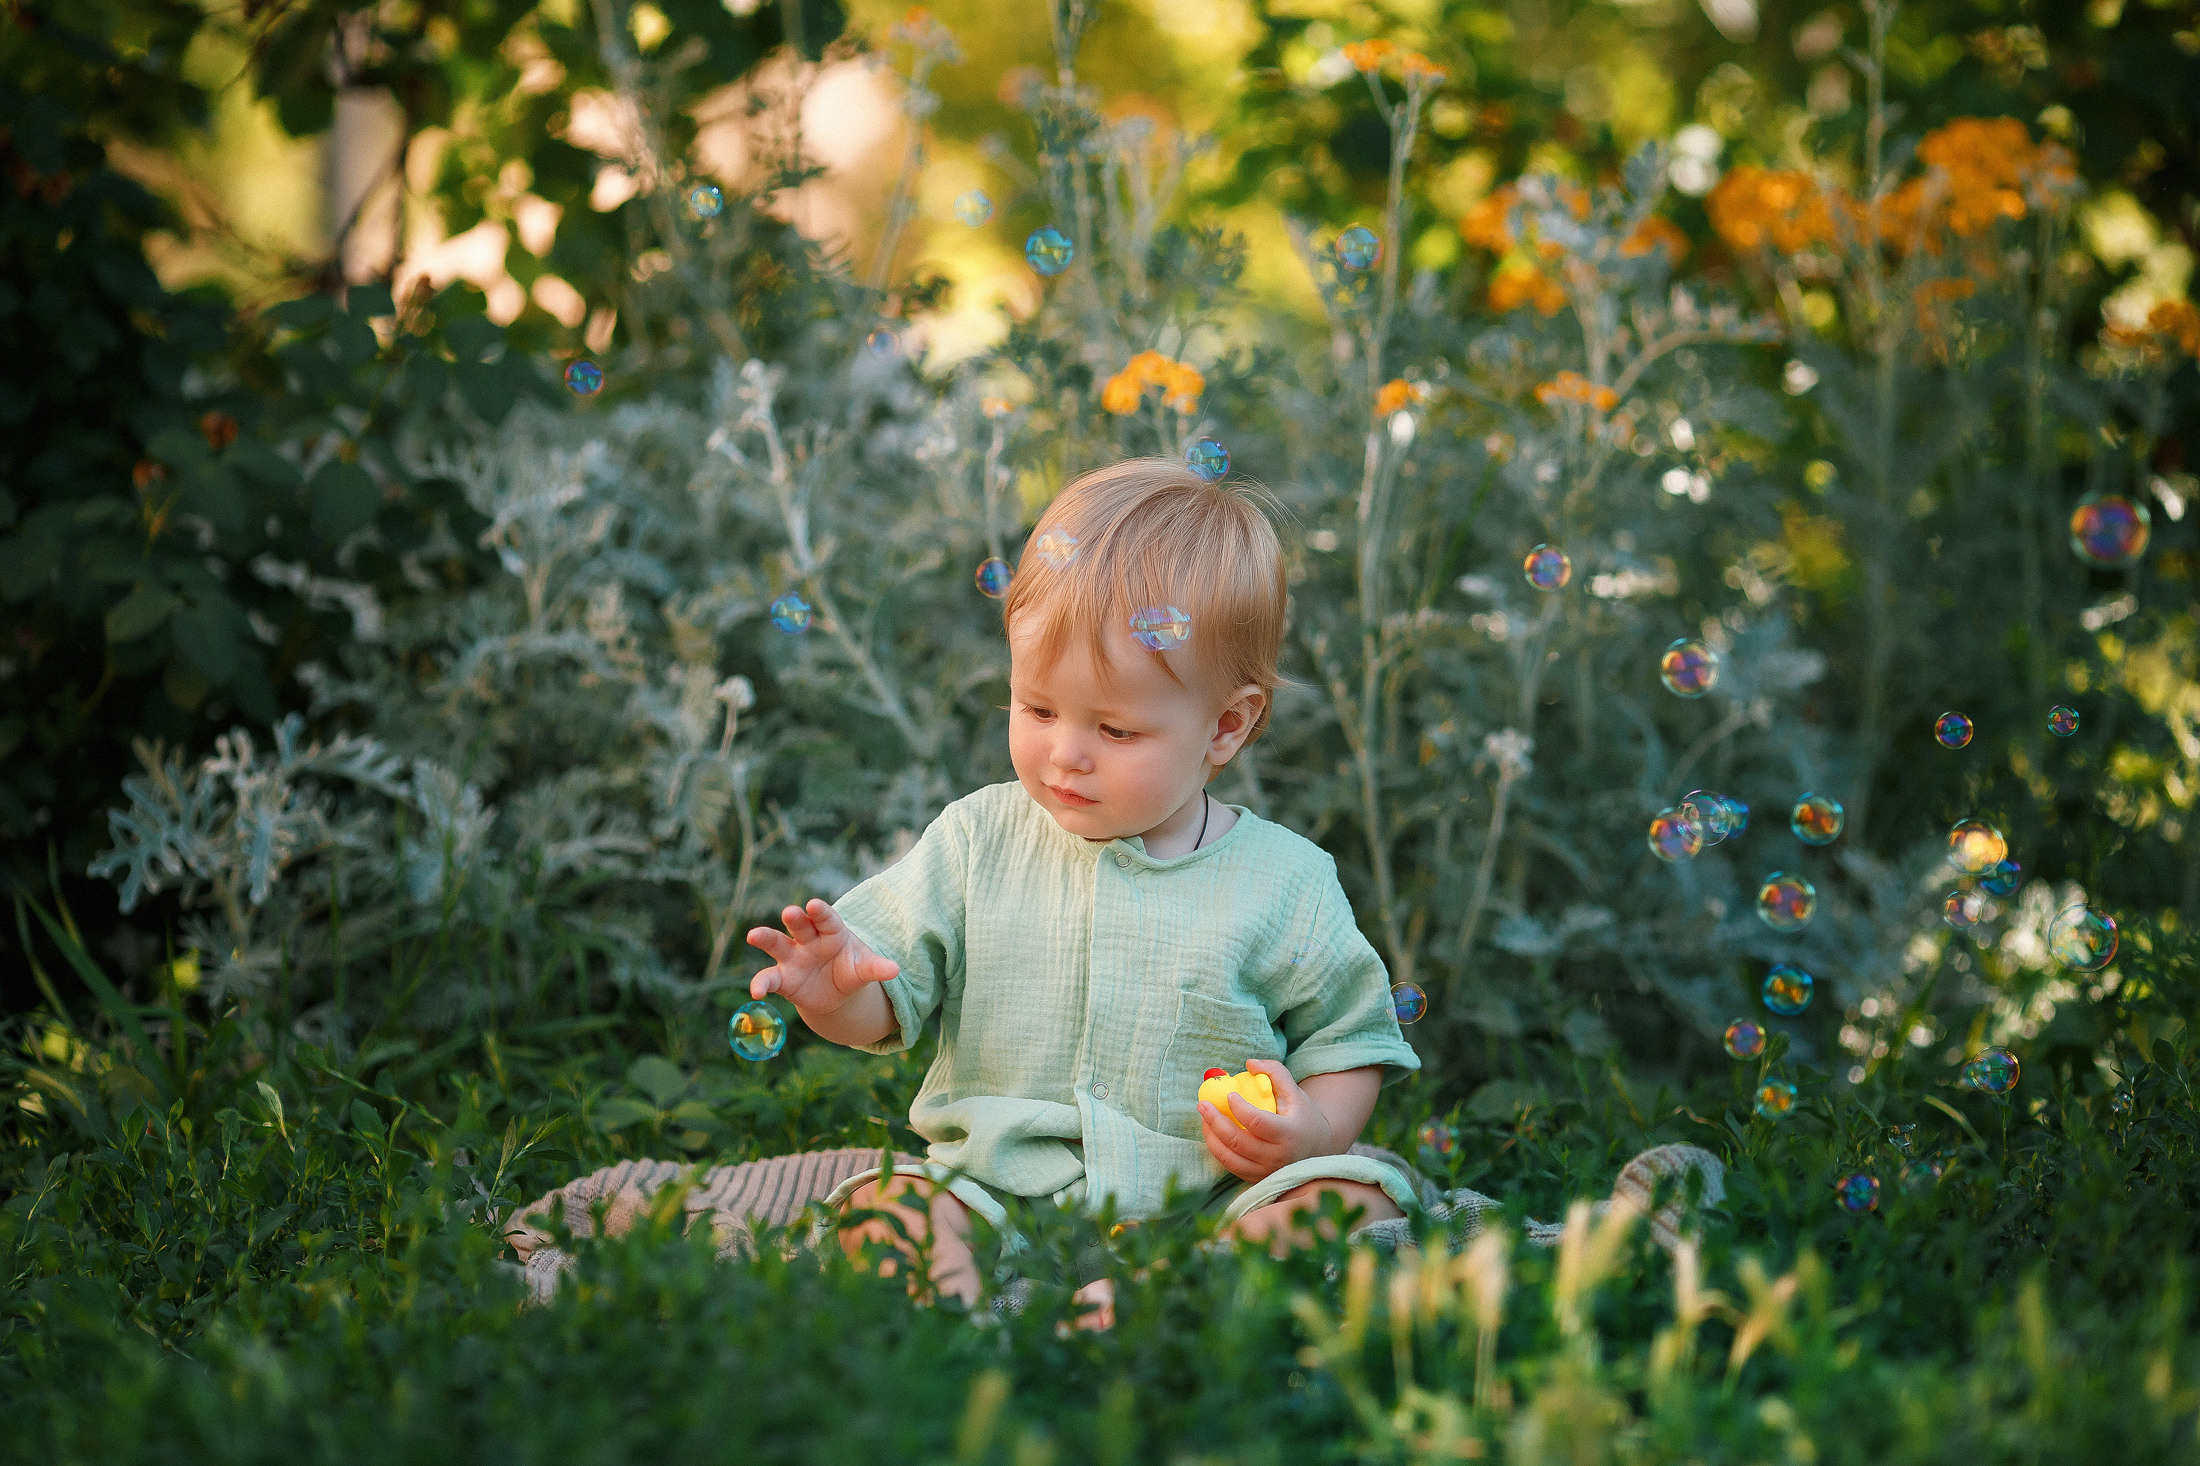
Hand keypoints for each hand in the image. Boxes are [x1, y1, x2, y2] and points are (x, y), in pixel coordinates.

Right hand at [746, 899, 898, 1016]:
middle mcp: (808, 939)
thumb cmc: (851, 969)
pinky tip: (756, 993)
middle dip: (795, 918)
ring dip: (765, 938)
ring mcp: (792, 957)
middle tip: (791, 912)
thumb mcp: (864, 969)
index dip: (820, 911)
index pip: (826, 918)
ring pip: (776, 943)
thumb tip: (895, 970)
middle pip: (800, 925)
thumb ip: (876, 968)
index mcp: (831, 931)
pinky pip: (769, 979)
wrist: (836, 992)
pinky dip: (761, 984)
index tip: (813, 904)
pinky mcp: (782, 979)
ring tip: (754, 935)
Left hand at [1196, 1059, 1335, 1183]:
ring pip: (1228, 1157)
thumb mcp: (1295, 1093)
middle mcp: (1277, 1158)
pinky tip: (1212, 1132)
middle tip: (1202, 1104)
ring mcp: (1265, 1172)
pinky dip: (1216, 1148)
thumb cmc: (1303, 1117)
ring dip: (1210, 1136)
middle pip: (1237, 1141)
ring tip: (1204, 1117)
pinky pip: (1229, 1165)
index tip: (1230, 1094)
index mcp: (1288, 1134)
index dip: (1239, 1108)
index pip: (1257, 1122)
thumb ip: (1275, 1073)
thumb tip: (1249, 1064)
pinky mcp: (1255, 1179)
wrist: (1316, 1150)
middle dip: (1215, 1121)